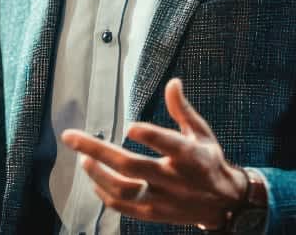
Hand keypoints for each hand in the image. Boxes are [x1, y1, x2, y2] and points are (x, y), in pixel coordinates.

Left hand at [61, 78, 246, 229]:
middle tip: (70, 136)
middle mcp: (174, 179)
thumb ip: (182, 110)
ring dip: (97, 174)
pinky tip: (93, 179)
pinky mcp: (154, 214)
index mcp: (190, 156)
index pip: (170, 145)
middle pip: (131, 166)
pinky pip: (123, 207)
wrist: (225, 204)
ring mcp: (162, 199)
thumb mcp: (202, 134)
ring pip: (123, 190)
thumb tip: (173, 82)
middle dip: (97, 150)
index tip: (130, 126)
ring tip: (82, 158)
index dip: (151, 137)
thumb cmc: (209, 161)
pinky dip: (104, 194)